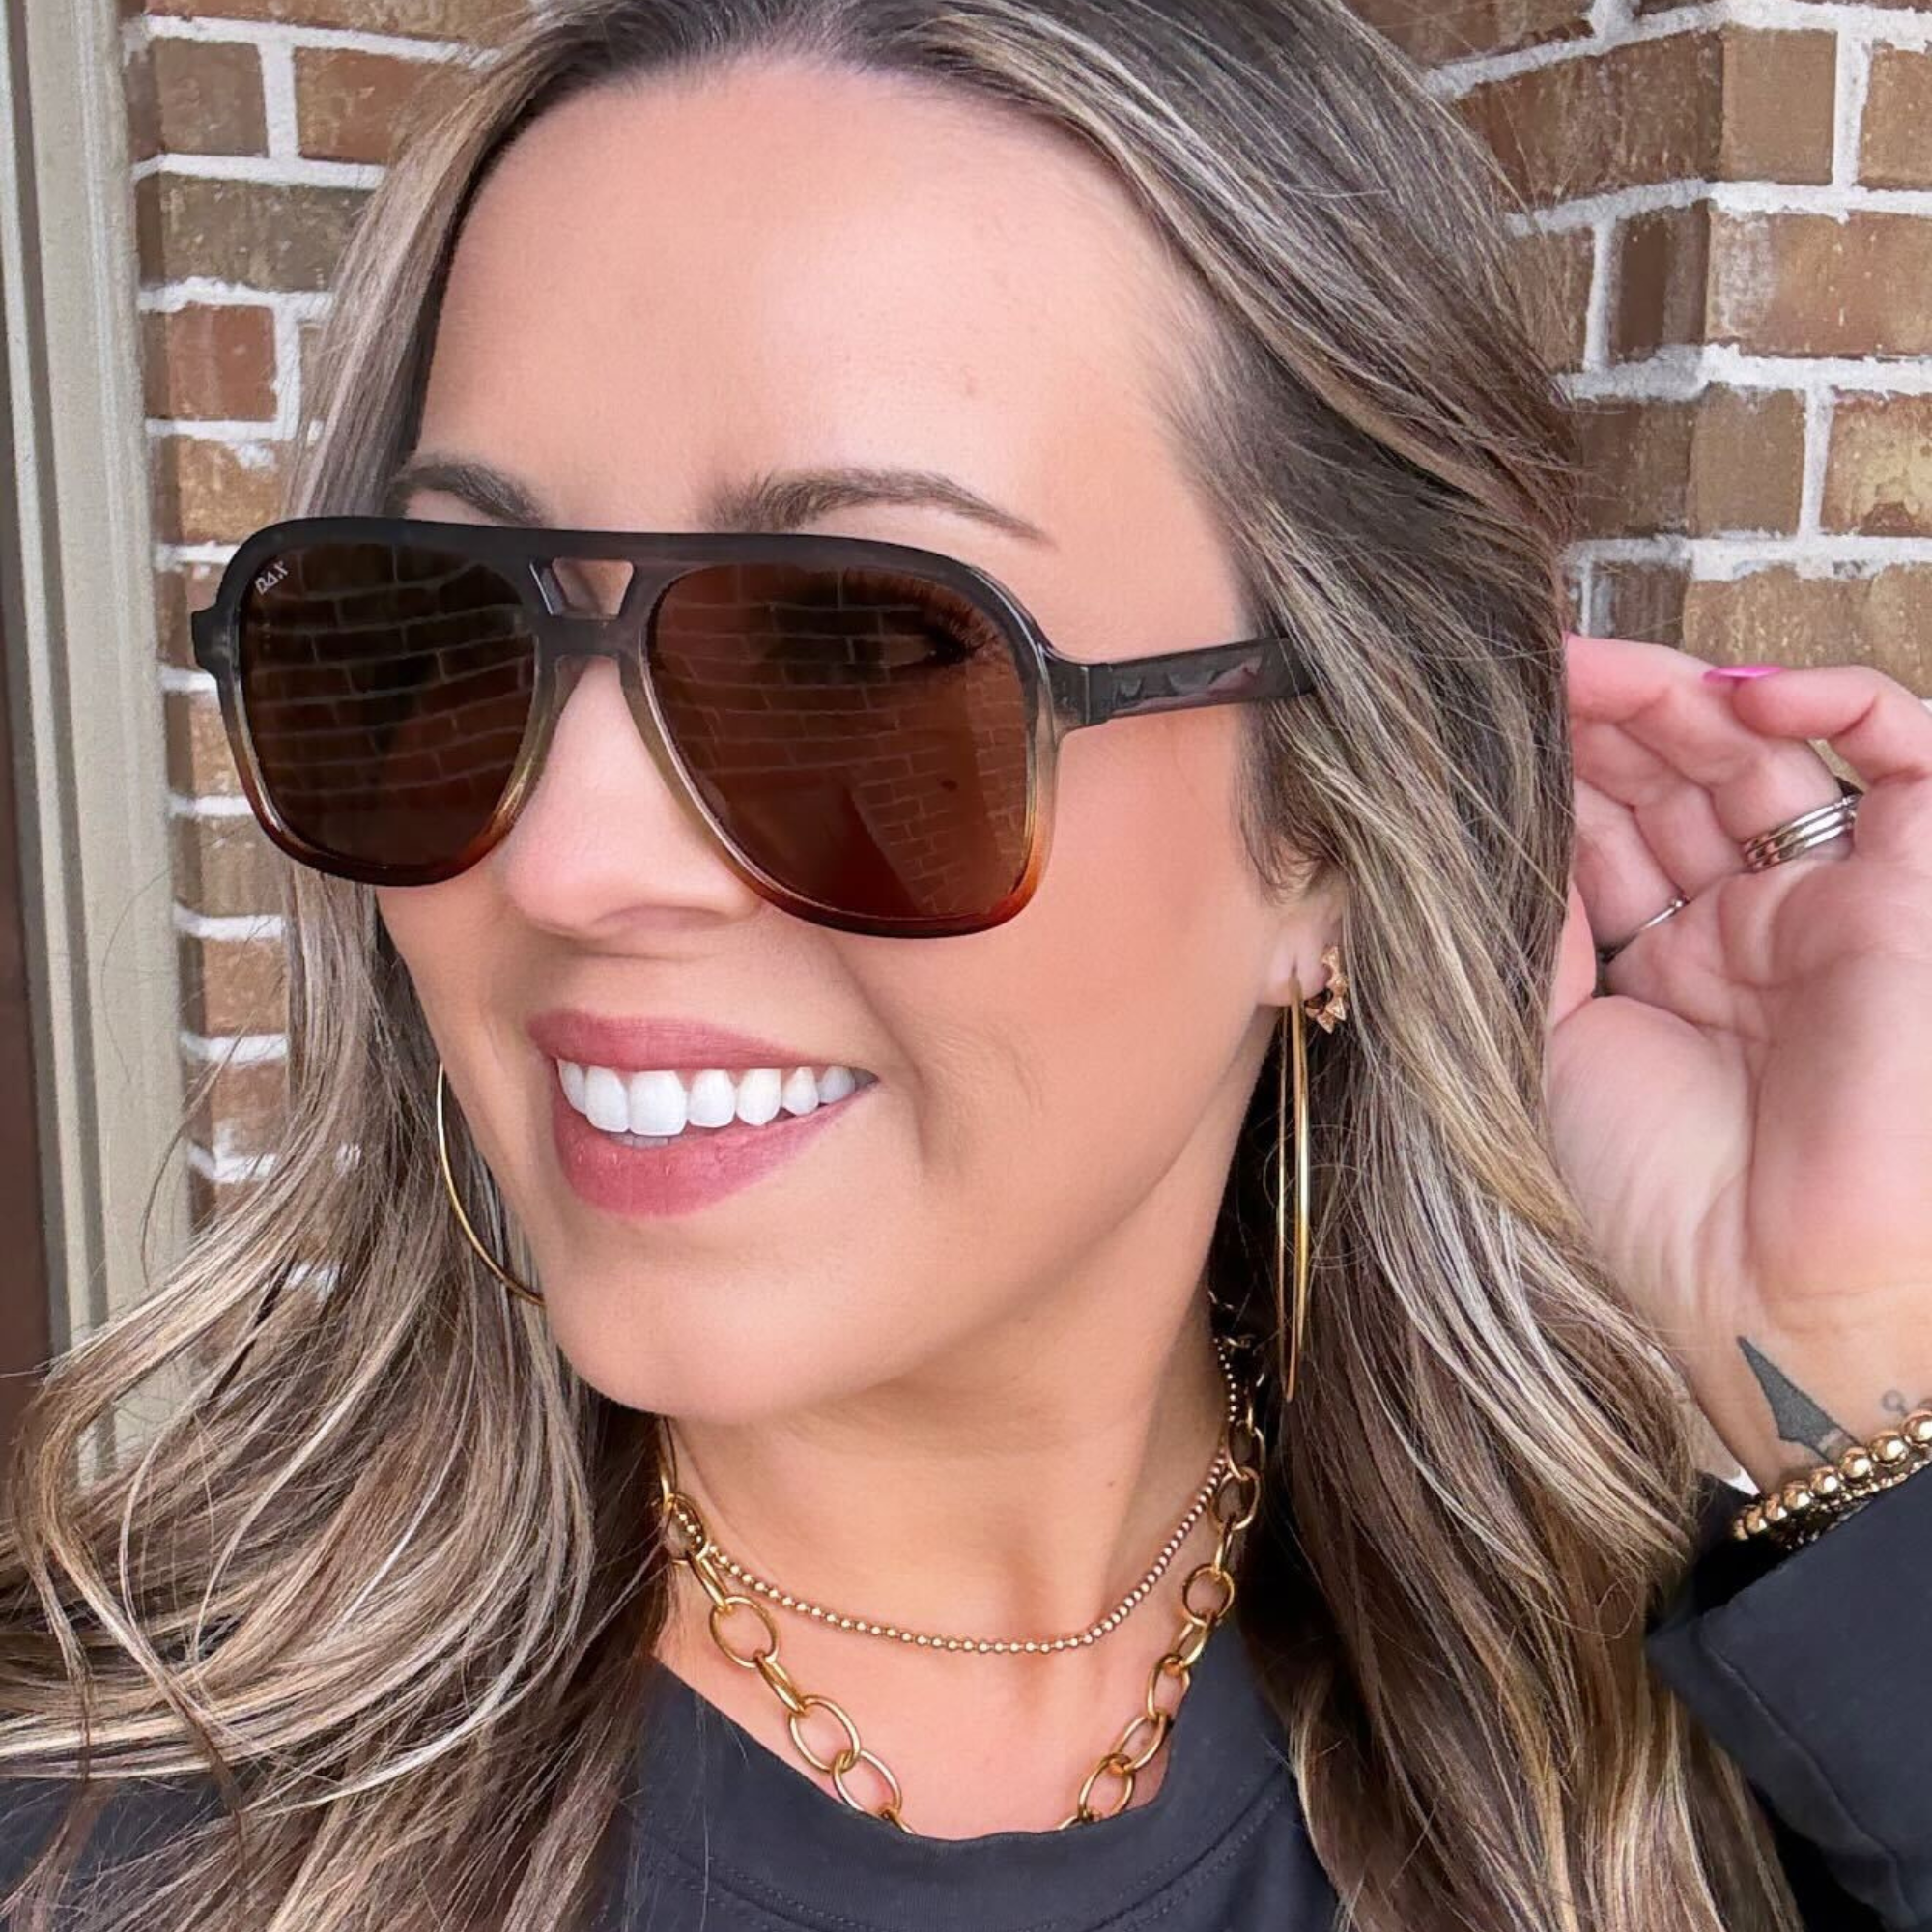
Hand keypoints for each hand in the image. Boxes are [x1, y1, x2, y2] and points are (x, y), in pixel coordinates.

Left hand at [1545, 634, 1931, 1488]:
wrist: (1763, 1294)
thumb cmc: (1642, 1198)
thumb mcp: (1539, 1042)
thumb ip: (1523, 923)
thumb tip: (1481, 815)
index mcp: (1646, 968)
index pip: (1596, 826)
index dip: (1549, 762)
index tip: (1482, 706)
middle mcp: (1733, 930)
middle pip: (1665, 777)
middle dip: (1600, 717)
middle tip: (1537, 669)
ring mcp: (1821, 907)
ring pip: (1759, 753)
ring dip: (1681, 699)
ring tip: (1610, 675)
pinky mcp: (1913, 892)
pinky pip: (1908, 758)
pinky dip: (1841, 699)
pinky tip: (1739, 694)